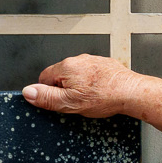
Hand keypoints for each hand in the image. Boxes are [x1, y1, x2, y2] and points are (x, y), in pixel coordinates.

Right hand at [22, 54, 142, 118]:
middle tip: (76, 102)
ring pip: (77, 75)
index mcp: (67, 67)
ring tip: (91, 98)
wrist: (132, 92)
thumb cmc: (105, 97)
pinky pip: (92, 74)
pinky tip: (100, 93)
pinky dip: (93, 83)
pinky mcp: (105, 65)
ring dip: (79, 86)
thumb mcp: (70, 103)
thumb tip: (29, 92)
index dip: (48, 92)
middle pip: (60, 76)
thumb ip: (47, 97)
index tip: (57, 101)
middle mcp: (79, 59)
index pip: (44, 77)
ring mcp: (94, 61)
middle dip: (64, 89)